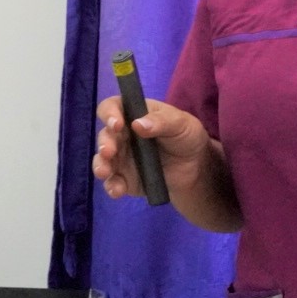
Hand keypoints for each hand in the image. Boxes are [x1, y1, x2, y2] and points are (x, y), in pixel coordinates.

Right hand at [93, 95, 211, 201]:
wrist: (196, 168)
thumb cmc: (186, 136)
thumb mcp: (181, 123)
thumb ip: (161, 122)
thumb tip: (137, 124)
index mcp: (133, 115)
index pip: (112, 107)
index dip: (109, 113)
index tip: (117, 124)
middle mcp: (122, 135)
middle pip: (105, 135)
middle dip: (104, 143)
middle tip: (109, 151)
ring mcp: (121, 158)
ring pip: (102, 160)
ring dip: (100, 165)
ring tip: (105, 171)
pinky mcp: (125, 179)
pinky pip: (113, 183)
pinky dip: (112, 186)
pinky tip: (117, 190)